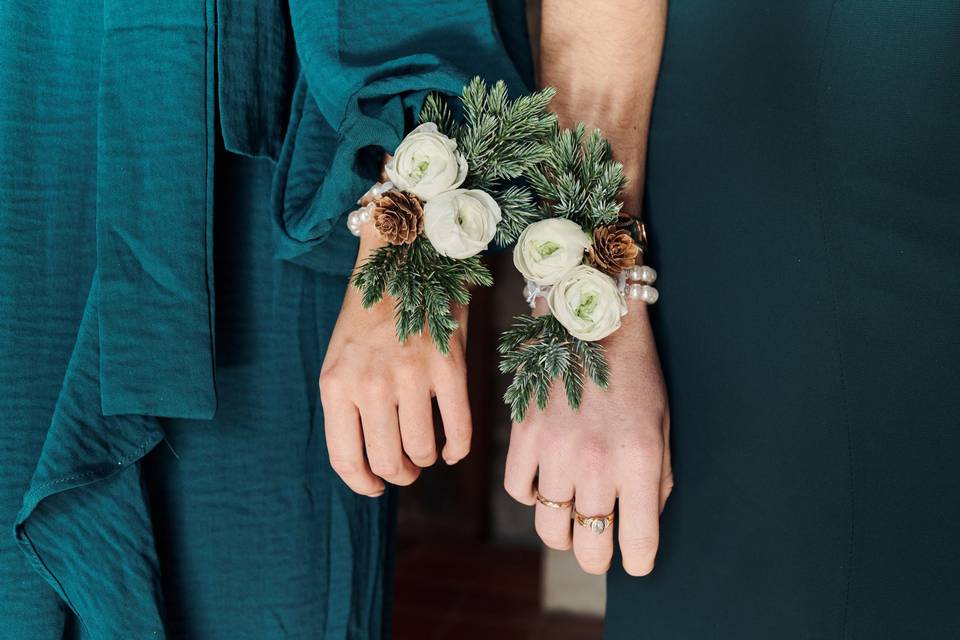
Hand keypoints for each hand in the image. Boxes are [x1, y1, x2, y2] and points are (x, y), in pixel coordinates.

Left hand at [319, 223, 471, 495]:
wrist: (404, 260)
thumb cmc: (370, 314)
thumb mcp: (340, 358)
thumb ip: (348, 405)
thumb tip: (369, 461)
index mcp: (335, 384)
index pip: (345, 458)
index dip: (362, 483)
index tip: (375, 487)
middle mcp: (369, 384)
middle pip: (387, 462)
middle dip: (398, 474)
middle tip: (405, 469)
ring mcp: (410, 376)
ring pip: (422, 451)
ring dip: (425, 460)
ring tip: (426, 451)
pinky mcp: (449, 368)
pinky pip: (458, 431)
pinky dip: (458, 449)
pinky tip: (453, 449)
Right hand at [503, 303, 671, 574]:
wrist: (590, 319)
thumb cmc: (634, 372)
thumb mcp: (662, 425)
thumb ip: (656, 479)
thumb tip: (641, 522)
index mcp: (638, 460)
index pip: (638, 541)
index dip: (640, 562)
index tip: (637, 562)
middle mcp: (595, 463)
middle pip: (590, 546)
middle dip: (599, 559)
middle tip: (601, 552)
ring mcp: (554, 451)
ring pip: (550, 528)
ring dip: (565, 533)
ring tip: (574, 521)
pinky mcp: (523, 435)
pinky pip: (519, 490)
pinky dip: (532, 495)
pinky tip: (547, 482)